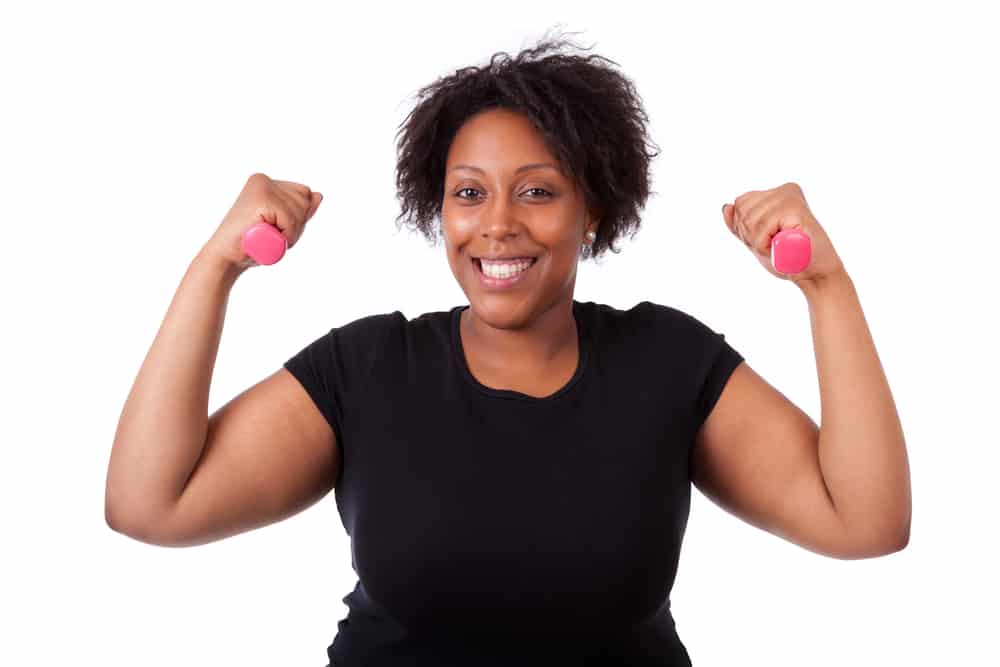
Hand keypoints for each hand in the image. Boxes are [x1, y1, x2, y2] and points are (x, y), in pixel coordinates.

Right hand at [203, 173, 322, 271]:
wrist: (227, 258)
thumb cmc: (254, 244)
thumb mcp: (284, 225)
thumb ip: (301, 210)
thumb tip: (319, 195)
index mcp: (267, 182)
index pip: (304, 194)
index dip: (297, 217)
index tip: (275, 227)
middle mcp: (263, 180)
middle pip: (304, 200)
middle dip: (295, 225)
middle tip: (271, 234)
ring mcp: (261, 187)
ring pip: (299, 211)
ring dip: (290, 233)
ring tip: (267, 236)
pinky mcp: (261, 200)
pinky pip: (291, 221)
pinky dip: (285, 236)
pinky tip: (266, 238)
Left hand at [722, 182, 844, 289]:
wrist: (813, 273)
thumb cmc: (787, 257)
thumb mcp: (756, 239)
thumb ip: (740, 224)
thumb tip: (726, 206)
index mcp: (777, 192)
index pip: (741, 203)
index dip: (745, 227)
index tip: (767, 237)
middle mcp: (785, 190)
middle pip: (743, 210)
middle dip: (750, 234)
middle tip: (772, 244)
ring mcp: (790, 198)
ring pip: (750, 220)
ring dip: (758, 241)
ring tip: (778, 245)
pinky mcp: (795, 210)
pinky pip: (761, 229)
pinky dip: (764, 244)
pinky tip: (781, 246)